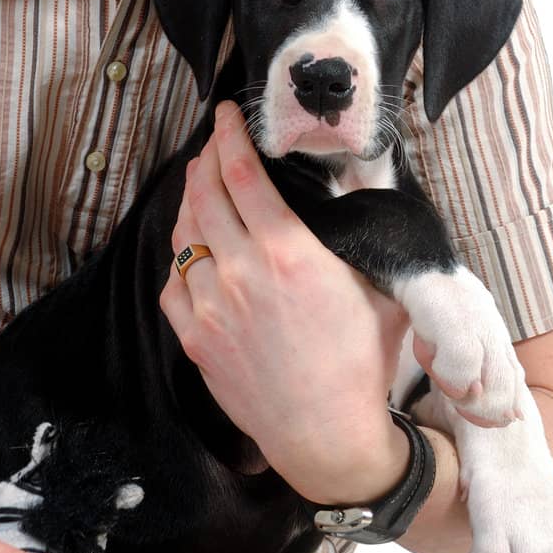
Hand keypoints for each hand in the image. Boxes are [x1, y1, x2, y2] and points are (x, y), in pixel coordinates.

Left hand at [159, 100, 411, 503]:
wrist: (329, 438)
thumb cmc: (362, 363)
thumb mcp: (379, 289)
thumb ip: (363, 237)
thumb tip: (362, 192)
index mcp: (288, 252)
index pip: (241, 172)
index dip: (229, 134)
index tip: (225, 114)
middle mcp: (241, 272)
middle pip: (204, 193)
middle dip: (205, 158)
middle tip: (213, 141)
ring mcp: (211, 307)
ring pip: (184, 234)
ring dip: (190, 200)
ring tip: (201, 183)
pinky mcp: (195, 339)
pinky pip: (173, 282)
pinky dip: (180, 256)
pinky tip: (193, 246)